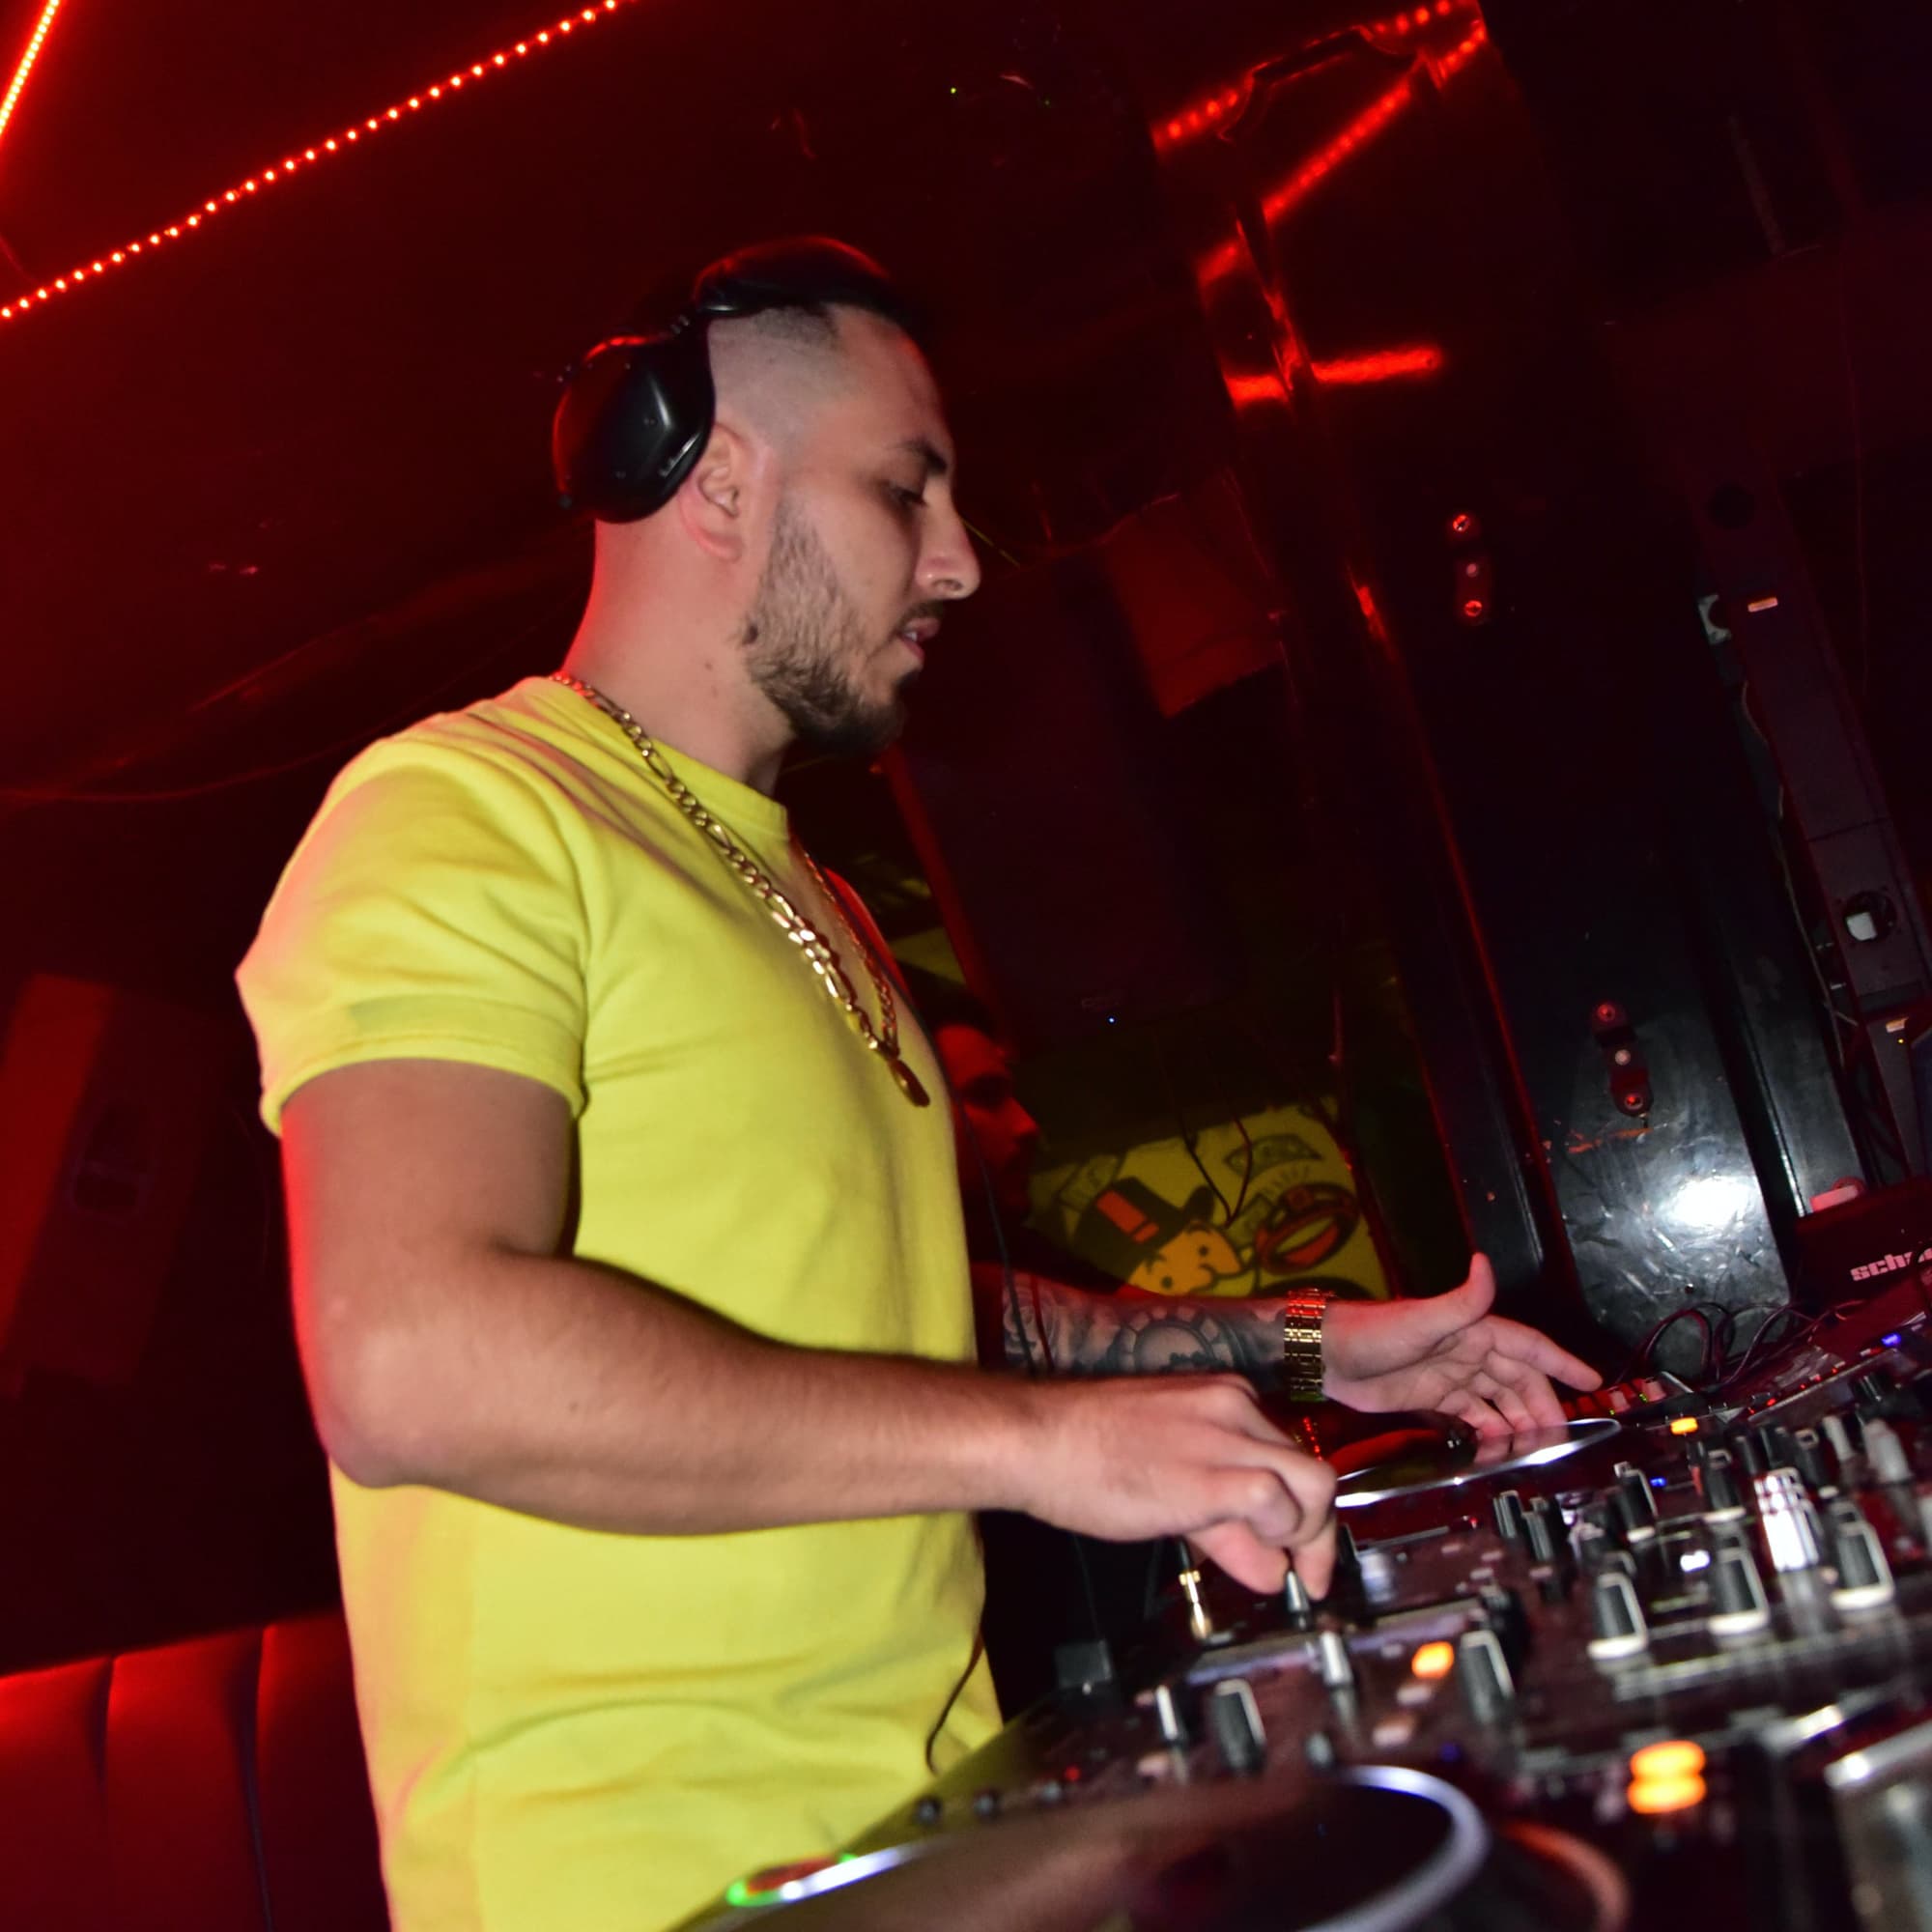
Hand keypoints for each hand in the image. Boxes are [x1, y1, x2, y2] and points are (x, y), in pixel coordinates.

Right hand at [1014, 1375, 1337, 1597]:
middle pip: (1314, 1472)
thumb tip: (1268, 1570)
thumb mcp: (1165, 1479)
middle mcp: (1237, 1409)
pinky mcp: (1213, 1474)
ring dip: (1304, 1536)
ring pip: (1314, 1486)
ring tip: (1272, 1565)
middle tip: (1303, 1575)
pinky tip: (1252, 1562)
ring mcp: (1228, 1438)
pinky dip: (1278, 1538)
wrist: (1038, 1439)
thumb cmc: (1084, 1457)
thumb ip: (1221, 1523)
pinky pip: (1277, 1504)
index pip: (1290, 1457)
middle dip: (1318, 1532)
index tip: (1301, 1556)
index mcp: (1225, 1400)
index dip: (1301, 1514)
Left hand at [1321, 1256, 1600, 1438]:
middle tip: (1563, 1435)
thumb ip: (1460, 1300)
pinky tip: (1501, 1448)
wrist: (1325, 1356)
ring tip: (1538, 1447)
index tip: (1592, 1380)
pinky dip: (1489, 1430)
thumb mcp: (1421, 1318)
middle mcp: (1467, 1351)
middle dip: (1543, 1405)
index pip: (1529, 1346)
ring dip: (1519, 1421)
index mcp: (1473, 1330)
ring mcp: (1450, 1375)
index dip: (1561, 1363)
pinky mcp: (1431, 1398)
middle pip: (1519, 1380)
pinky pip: (1471, 1416)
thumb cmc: (1371, 1332)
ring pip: (1498, 1400)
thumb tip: (1486, 1263)